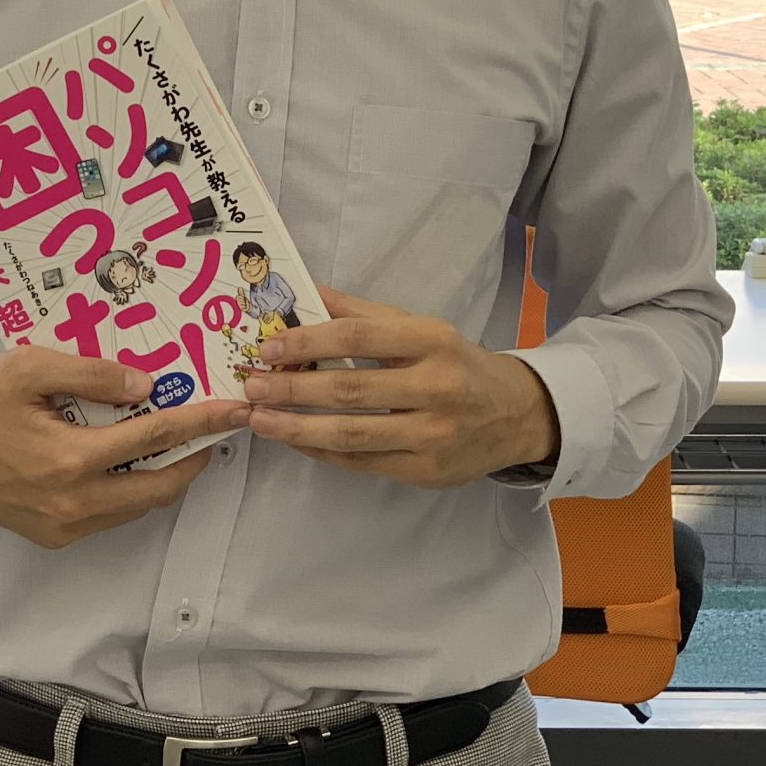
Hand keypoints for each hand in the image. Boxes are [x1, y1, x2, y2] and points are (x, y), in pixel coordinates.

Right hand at [0, 347, 236, 550]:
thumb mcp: (28, 369)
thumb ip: (90, 375)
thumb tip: (146, 387)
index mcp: (70, 459)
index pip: (154, 438)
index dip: (201, 422)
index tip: (236, 409)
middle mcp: (74, 503)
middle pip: (160, 487)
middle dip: (195, 458)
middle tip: (213, 429)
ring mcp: (66, 527)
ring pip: (139, 507)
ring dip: (165, 476)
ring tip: (177, 442)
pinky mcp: (56, 537)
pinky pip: (113, 515)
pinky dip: (133, 491)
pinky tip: (131, 462)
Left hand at [241, 285, 561, 488]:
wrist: (515, 414)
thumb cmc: (455, 364)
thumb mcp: (417, 328)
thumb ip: (362, 314)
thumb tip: (305, 294)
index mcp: (433, 341)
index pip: (358, 338)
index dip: (308, 342)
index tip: (269, 347)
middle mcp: (437, 388)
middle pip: (350, 390)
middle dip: (293, 389)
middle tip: (250, 386)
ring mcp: (434, 435)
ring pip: (352, 434)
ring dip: (297, 428)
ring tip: (259, 419)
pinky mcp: (428, 471)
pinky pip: (363, 462)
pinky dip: (322, 452)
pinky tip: (294, 441)